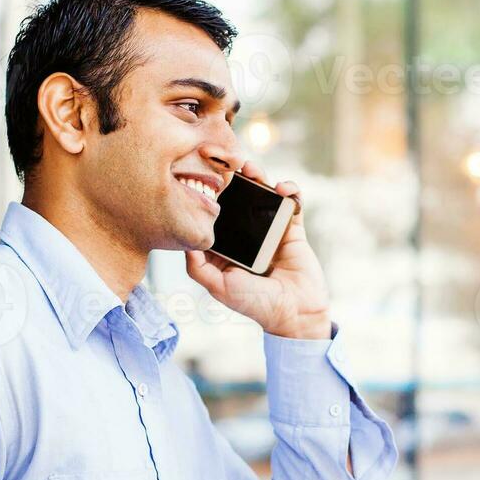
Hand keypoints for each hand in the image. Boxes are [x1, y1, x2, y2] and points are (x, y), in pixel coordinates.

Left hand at [185, 160, 331, 339]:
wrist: (295, 313)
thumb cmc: (255, 304)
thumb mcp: (218, 287)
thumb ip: (197, 267)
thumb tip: (183, 240)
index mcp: (227, 248)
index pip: (215, 215)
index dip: (211, 197)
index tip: (203, 179)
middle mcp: (247, 236)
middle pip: (239, 200)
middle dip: (234, 181)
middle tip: (228, 167)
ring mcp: (270, 230)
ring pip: (263, 196)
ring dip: (260, 178)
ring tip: (253, 170)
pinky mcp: (292, 229)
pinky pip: (292, 203)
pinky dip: (290, 191)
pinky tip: (283, 189)